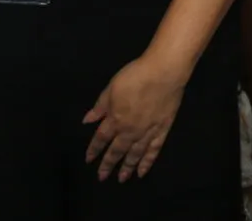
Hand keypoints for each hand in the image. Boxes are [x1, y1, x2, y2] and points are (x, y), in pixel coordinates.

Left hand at [84, 53, 188, 181]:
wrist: (164, 72)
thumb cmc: (135, 76)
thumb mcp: (112, 87)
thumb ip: (100, 106)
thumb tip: (87, 120)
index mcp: (116, 119)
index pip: (101, 138)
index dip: (94, 149)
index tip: (88, 159)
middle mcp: (130, 131)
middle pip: (117, 151)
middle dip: (108, 164)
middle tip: (102, 177)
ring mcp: (147, 132)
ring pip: (135, 154)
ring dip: (127, 167)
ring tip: (121, 179)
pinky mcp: (162, 130)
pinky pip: (153, 150)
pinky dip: (147, 162)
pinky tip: (143, 171)